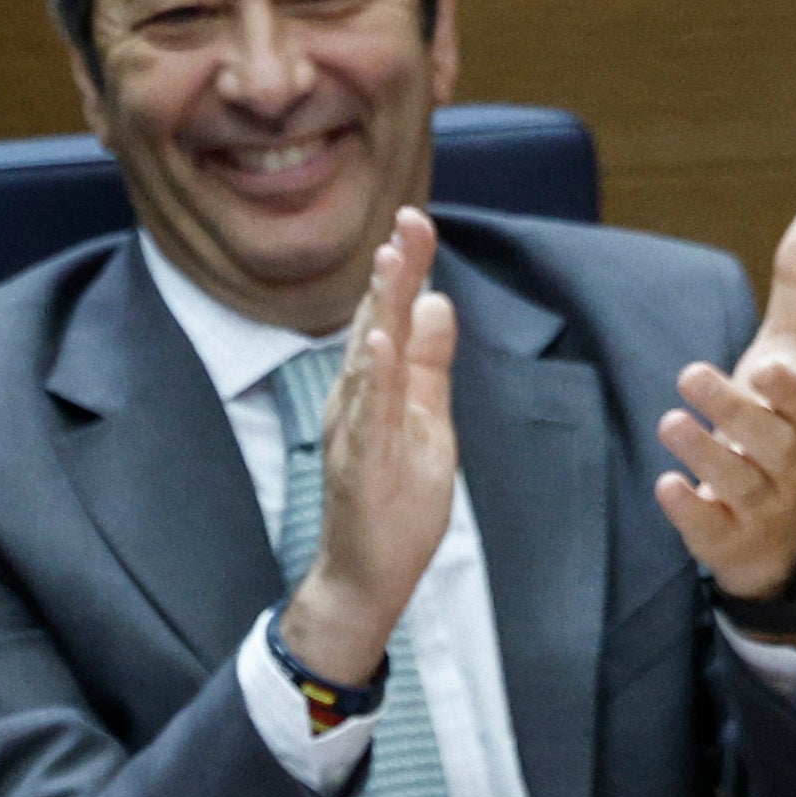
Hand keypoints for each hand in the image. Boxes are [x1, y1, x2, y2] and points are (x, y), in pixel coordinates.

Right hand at [275, 208, 460, 693]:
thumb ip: (431, 364)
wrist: (364, 576)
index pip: (393, 316)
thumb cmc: (393, 502)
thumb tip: (439, 302)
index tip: (416, 221)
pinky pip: (368, 416)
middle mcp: (357, 399)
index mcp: (375, 386)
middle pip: (378, 324)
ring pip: (369, 360)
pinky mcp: (361, 465)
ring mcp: (355, 431)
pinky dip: (372, 376)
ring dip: (381, 308)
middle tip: (409, 220)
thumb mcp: (427, 421)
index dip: (405, 270)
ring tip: (393, 260)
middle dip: (395, 272)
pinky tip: (379, 341)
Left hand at [655, 205, 795, 607]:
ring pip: (740, 485)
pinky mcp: (727, 538)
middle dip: (733, 411)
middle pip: (770, 442)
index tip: (768, 365)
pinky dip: (690, 511)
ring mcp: (759, 505)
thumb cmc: (776, 421)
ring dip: (706, 455)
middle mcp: (788, 463)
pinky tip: (665, 487)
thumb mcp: (785, 357)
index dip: (791, 389)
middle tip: (689, 374)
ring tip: (669, 423)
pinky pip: (712, 530)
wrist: (776, 525)